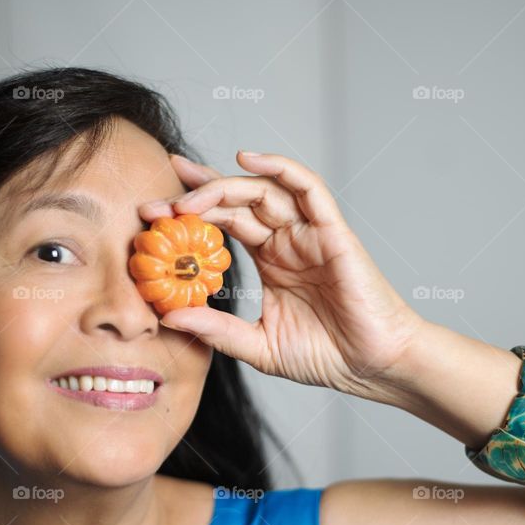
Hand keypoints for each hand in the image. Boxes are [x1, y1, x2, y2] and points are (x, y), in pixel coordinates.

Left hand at [139, 151, 425, 400]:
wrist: (373, 366)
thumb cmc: (326, 354)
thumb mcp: (258, 345)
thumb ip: (217, 329)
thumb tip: (168, 317)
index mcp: (269, 259)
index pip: (224, 221)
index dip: (190, 212)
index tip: (151, 212)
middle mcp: (286, 239)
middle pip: (236, 200)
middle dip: (194, 196)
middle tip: (155, 205)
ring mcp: (309, 232)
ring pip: (262, 190)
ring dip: (222, 186)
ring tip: (188, 197)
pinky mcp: (333, 231)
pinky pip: (307, 187)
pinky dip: (278, 166)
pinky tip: (246, 158)